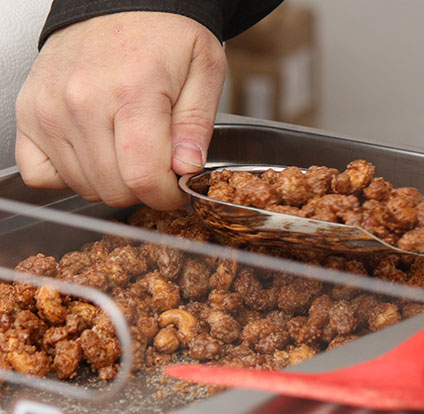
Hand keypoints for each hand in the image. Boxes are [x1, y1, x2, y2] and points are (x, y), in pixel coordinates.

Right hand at [15, 11, 226, 209]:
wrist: (122, 1)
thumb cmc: (165, 32)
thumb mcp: (205, 71)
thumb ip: (197, 126)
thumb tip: (186, 168)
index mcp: (132, 92)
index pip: (144, 177)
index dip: (167, 195)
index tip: (176, 188)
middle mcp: (83, 101)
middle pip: (113, 188)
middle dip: (144, 189)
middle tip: (157, 166)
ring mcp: (50, 109)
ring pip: (83, 186)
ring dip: (111, 182)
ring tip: (128, 151)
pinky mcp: (29, 113)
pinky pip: (39, 173)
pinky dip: (67, 175)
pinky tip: (93, 154)